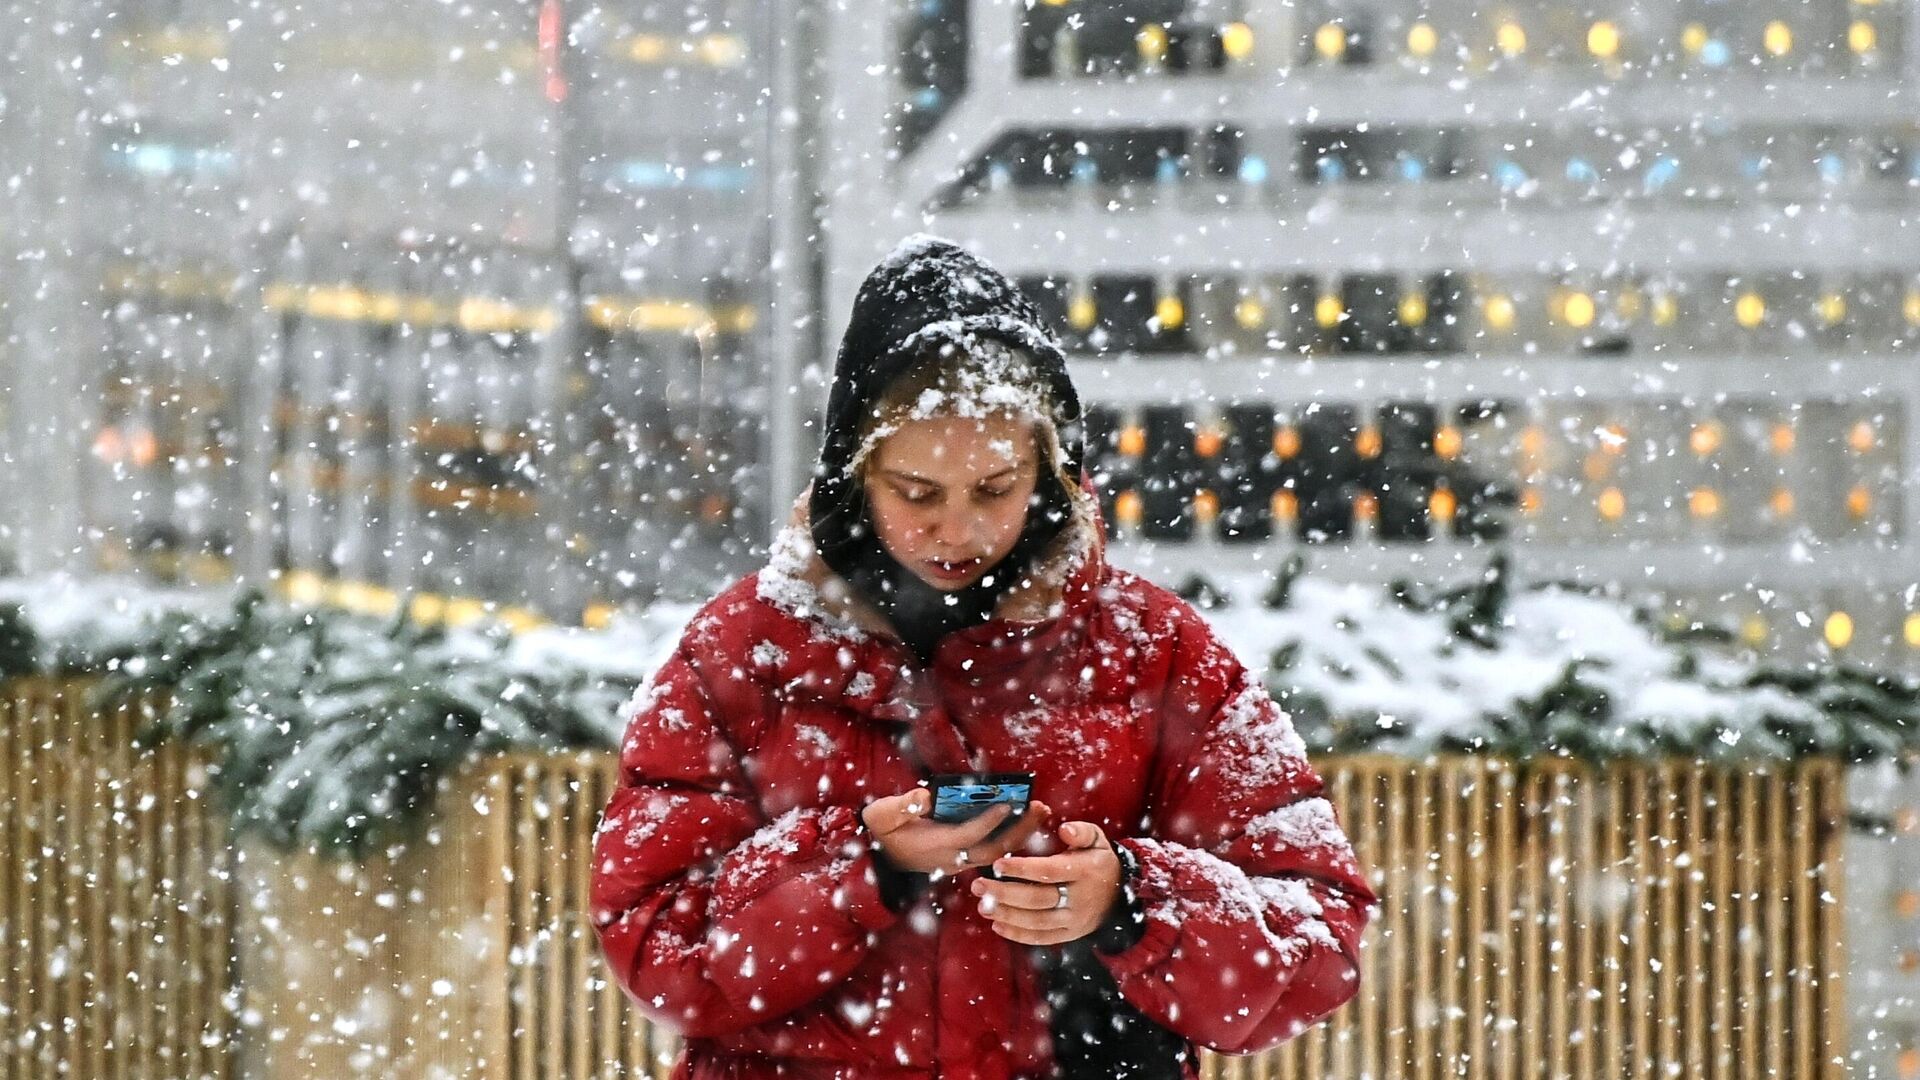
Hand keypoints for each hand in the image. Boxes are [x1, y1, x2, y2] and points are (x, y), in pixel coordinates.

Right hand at [860, 789, 1051, 877]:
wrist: (881, 858)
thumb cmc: (884, 831)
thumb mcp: (882, 815)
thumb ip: (903, 806)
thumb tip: (925, 796)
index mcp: (935, 845)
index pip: (969, 834)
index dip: (988, 821)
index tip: (1008, 803)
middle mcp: (953, 857)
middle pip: (994, 849)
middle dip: (1019, 830)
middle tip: (1039, 807)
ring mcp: (961, 861)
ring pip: (998, 854)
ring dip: (1021, 834)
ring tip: (1040, 812)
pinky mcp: (964, 859)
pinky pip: (994, 852)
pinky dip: (1013, 839)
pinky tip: (1027, 822)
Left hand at [971, 820, 1121, 945]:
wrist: (1119, 896)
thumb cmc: (1098, 861)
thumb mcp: (1097, 840)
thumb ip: (1081, 831)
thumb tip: (1064, 829)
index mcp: (1085, 871)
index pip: (1049, 871)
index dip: (1022, 868)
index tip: (996, 864)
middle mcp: (1080, 898)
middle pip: (1038, 899)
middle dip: (1004, 893)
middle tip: (978, 885)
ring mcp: (1074, 920)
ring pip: (1037, 922)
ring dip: (1007, 915)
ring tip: (982, 905)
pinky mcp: (1070, 934)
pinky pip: (1042, 938)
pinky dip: (1018, 935)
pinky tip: (997, 926)